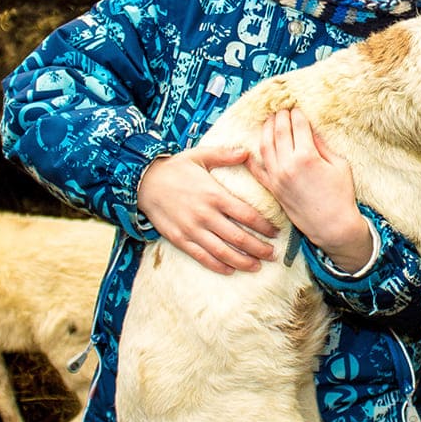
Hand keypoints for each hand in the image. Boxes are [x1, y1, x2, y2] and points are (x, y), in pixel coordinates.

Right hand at [137, 144, 277, 274]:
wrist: (143, 182)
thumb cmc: (175, 168)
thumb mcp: (200, 155)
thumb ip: (225, 154)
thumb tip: (247, 151)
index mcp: (215, 195)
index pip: (247, 215)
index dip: (265, 226)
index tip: (277, 232)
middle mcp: (205, 215)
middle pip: (239, 238)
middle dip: (259, 248)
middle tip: (273, 255)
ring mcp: (192, 229)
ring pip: (223, 252)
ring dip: (242, 261)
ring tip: (257, 266)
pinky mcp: (180, 239)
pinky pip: (202, 257)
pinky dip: (217, 266)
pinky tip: (230, 270)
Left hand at [253, 108, 373, 272]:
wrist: (332, 225)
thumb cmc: (341, 195)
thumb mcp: (339, 164)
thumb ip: (322, 145)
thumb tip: (310, 130)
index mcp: (307, 156)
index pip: (297, 125)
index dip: (297, 114)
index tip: (297, 108)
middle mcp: (288, 164)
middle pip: (278, 132)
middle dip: (280, 117)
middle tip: (281, 109)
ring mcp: (277, 177)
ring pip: (264, 146)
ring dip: (265, 130)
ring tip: (268, 121)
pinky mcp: (273, 189)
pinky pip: (258, 170)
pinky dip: (253, 157)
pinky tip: (251, 147)